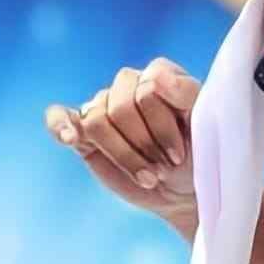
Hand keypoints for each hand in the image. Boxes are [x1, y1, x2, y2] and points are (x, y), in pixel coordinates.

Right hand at [44, 57, 200, 233]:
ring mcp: (105, 108)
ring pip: (96, 121)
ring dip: (122, 155)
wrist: (185, 188)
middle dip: (143, 144)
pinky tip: (72, 138)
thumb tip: (154, 75)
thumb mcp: (203, 123)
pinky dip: (60, 125)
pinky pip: (59, 117)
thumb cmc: (200, 152)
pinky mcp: (85, 134)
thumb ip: (185, 93)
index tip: (179, 154)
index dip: (161, 126)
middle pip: (119, 107)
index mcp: (160, 75)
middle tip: (164, 167)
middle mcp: (129, 86)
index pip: (146, 89)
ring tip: (148, 176)